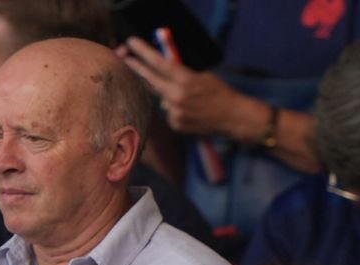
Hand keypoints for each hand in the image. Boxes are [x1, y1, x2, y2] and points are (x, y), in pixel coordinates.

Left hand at [117, 37, 261, 139]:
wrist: (233, 118)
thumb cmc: (221, 93)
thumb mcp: (203, 76)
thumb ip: (182, 73)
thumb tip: (163, 69)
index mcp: (186, 81)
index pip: (160, 64)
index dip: (144, 53)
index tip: (133, 43)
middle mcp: (178, 97)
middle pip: (151, 80)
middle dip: (138, 68)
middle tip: (126, 58)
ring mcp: (175, 113)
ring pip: (162, 99)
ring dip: (168, 95)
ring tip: (190, 99)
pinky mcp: (176, 125)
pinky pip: (169, 112)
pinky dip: (176, 110)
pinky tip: (191, 111)